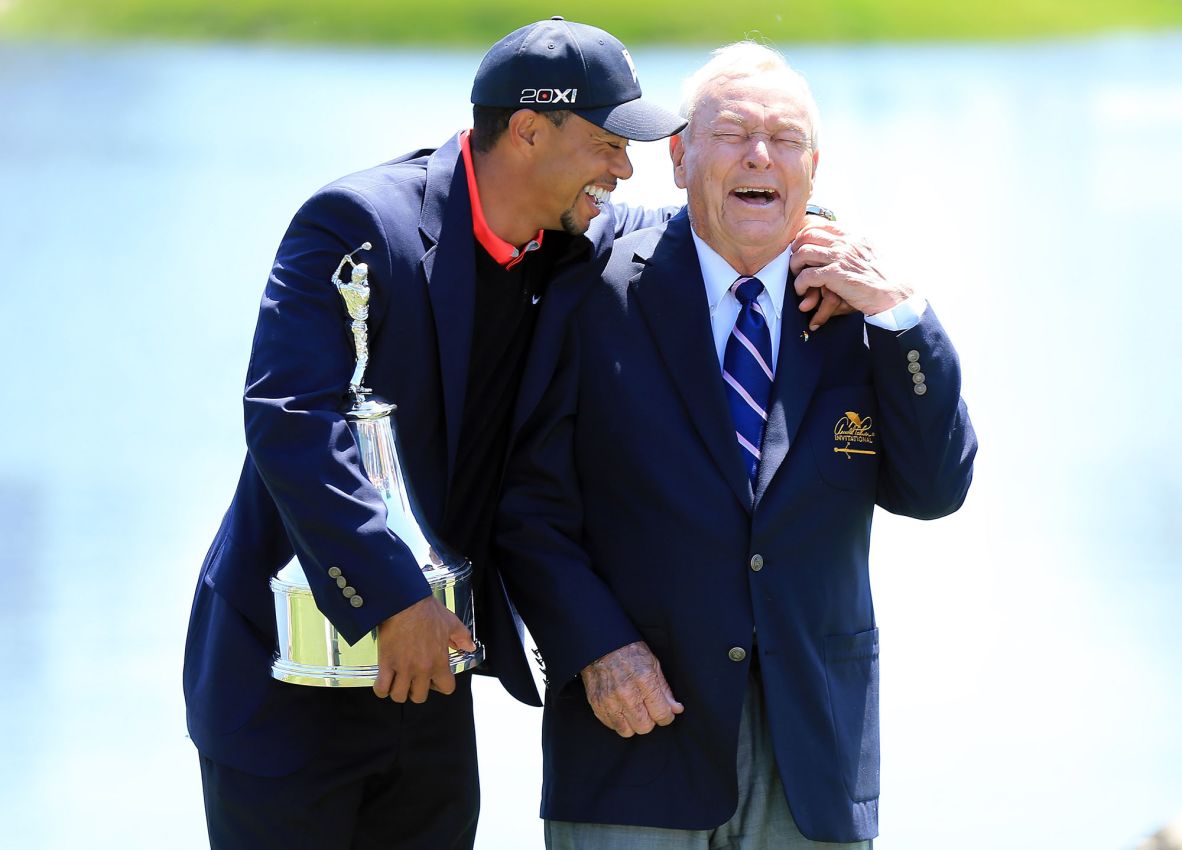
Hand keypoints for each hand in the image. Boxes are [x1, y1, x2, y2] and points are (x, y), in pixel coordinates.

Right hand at [372, 596, 475, 703]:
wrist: (404, 602)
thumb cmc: (427, 610)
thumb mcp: (451, 622)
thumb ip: (462, 637)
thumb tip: (470, 647)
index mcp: (439, 662)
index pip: (447, 688)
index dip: (441, 685)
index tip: (435, 680)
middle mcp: (422, 669)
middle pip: (419, 697)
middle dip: (416, 690)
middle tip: (412, 679)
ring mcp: (403, 668)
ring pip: (399, 696)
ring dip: (398, 690)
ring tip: (397, 680)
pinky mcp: (386, 663)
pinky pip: (382, 688)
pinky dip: (381, 688)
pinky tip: (383, 680)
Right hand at [580, 641, 683, 736]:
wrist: (602, 644)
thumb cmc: (630, 652)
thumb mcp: (653, 664)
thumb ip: (665, 690)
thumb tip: (676, 709)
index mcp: (644, 681)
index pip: (662, 714)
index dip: (667, 716)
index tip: (665, 712)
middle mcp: (626, 693)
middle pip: (644, 727)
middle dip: (650, 721)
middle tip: (648, 709)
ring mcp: (610, 700)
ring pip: (627, 731)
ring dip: (633, 723)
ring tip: (633, 710)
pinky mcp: (597, 704)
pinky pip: (612, 725)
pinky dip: (618, 721)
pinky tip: (621, 709)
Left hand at [790, 224, 912, 325]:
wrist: (893, 293)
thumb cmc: (881, 276)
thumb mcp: (868, 251)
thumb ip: (852, 244)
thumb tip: (837, 240)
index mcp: (852, 235)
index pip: (819, 225)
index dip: (804, 235)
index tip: (800, 246)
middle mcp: (845, 242)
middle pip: (806, 236)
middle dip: (796, 249)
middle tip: (796, 263)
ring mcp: (840, 257)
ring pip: (803, 253)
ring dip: (795, 266)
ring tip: (798, 276)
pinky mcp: (835, 275)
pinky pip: (807, 275)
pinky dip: (800, 284)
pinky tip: (802, 290)